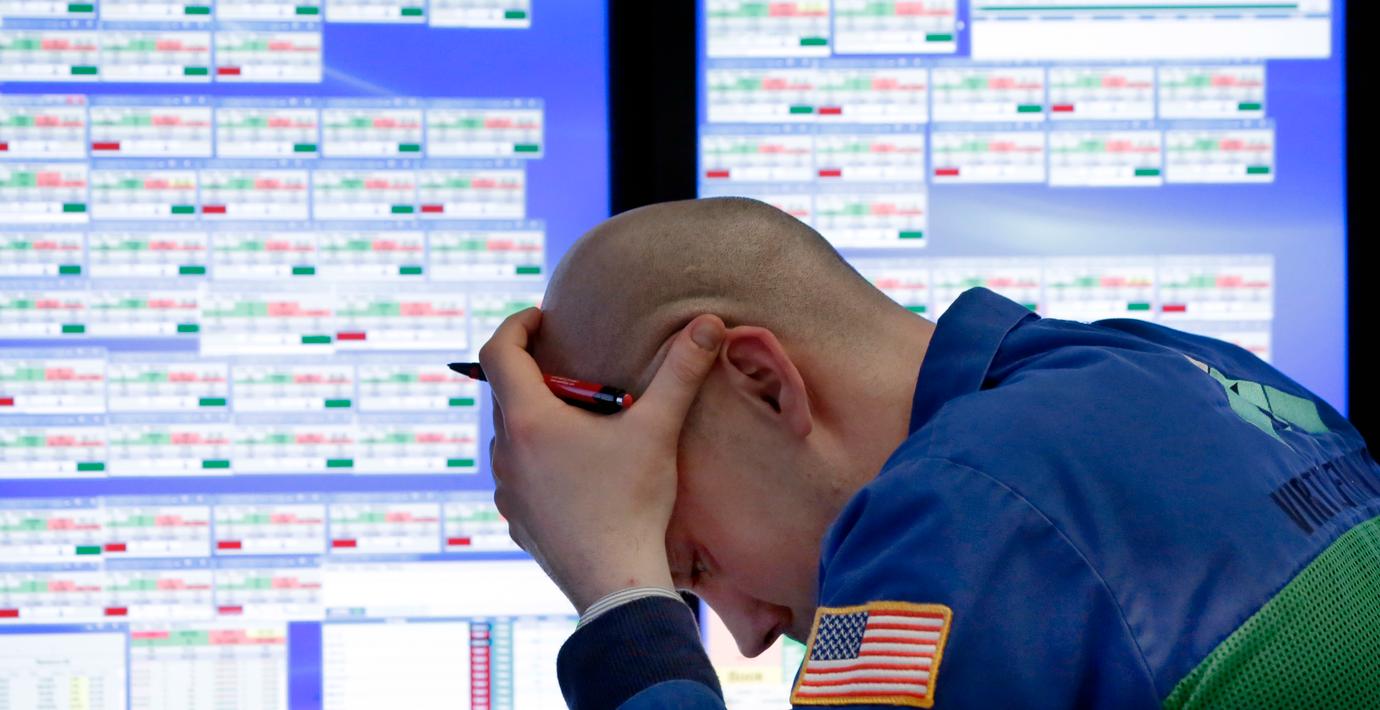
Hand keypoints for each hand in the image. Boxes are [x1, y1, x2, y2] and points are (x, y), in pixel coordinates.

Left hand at [480, 307, 724, 611]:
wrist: (616, 584)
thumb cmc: (633, 503)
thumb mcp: (657, 429)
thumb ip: (681, 371)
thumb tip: (709, 322)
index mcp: (528, 420)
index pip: (497, 352)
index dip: (516, 325)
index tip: (542, 319)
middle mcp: (505, 452)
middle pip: (505, 393)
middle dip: (537, 373)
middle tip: (577, 371)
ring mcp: (506, 490)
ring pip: (510, 436)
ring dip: (535, 419)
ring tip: (577, 421)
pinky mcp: (516, 521)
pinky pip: (517, 476)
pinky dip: (537, 461)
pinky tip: (572, 471)